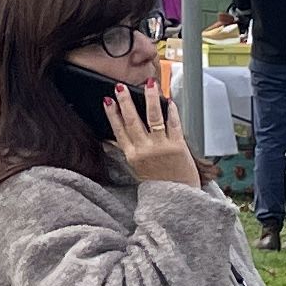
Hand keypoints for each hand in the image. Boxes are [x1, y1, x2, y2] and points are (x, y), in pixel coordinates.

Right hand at [100, 75, 200, 192]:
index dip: (112, 114)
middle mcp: (145, 151)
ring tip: (148, 85)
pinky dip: (171, 111)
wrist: (179, 200)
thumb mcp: (136, 169)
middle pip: (132, 121)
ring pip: (154, 118)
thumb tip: (110, 139)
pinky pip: (174, 124)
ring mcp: (162, 147)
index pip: (118, 130)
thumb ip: (125, 151)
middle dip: (125, 102)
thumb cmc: (158, 184)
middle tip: (120, 87)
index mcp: (132, 156)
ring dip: (150, 99)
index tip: (107, 100)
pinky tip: (169, 100)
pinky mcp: (179, 146)